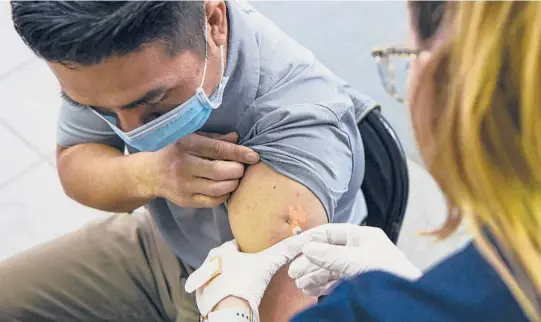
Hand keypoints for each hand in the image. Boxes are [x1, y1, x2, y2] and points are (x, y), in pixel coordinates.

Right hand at [148, 132, 258, 207]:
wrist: (151, 173)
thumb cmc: (176, 151)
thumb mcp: (192, 138)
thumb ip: (215, 139)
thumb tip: (237, 137)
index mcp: (186, 145)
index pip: (218, 150)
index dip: (239, 153)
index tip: (254, 156)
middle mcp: (183, 166)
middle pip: (221, 172)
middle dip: (238, 170)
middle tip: (242, 168)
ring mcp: (183, 186)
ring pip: (219, 189)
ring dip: (233, 183)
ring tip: (235, 177)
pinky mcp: (186, 201)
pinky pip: (213, 201)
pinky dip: (225, 195)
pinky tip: (226, 187)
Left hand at [185, 235, 307, 319]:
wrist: (230, 309)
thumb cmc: (246, 283)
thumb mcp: (267, 264)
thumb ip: (283, 251)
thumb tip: (301, 240)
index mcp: (221, 250)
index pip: (235, 245)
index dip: (247, 250)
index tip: (255, 258)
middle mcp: (209, 262)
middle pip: (226, 259)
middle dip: (236, 264)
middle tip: (250, 273)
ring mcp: (203, 279)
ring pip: (219, 274)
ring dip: (227, 278)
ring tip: (241, 286)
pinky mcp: (200, 295)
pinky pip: (213, 289)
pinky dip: (221, 292)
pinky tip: (231, 296)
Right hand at [288, 224, 421, 296]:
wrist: (405, 300)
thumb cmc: (388, 274)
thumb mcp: (354, 261)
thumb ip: (329, 254)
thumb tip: (307, 248)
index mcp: (362, 236)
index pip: (329, 233)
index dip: (310, 240)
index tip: (294, 250)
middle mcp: (360, 249)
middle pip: (327, 252)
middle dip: (310, 262)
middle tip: (294, 273)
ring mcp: (360, 267)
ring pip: (330, 268)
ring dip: (314, 276)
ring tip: (300, 285)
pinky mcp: (360, 283)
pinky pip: (336, 281)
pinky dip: (322, 285)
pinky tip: (311, 290)